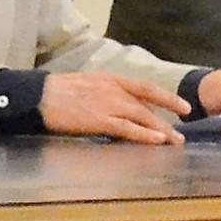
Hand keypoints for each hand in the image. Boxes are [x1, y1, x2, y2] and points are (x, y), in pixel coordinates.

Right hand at [36, 71, 189, 144]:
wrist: (38, 96)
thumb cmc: (56, 92)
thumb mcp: (86, 84)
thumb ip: (104, 92)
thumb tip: (117, 105)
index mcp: (110, 79)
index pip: (145, 87)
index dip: (166, 97)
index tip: (182, 107)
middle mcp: (113, 90)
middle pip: (148, 104)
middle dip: (168, 118)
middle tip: (182, 133)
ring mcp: (107, 104)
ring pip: (142, 117)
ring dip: (161, 130)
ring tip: (175, 141)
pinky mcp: (99, 120)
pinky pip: (128, 128)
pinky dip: (144, 135)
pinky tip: (157, 141)